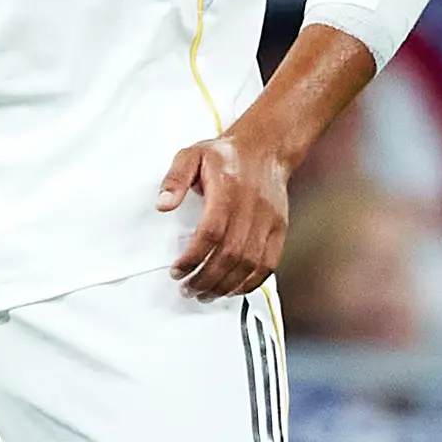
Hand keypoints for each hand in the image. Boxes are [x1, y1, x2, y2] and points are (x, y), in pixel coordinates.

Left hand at [157, 130, 289, 300]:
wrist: (266, 147)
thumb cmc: (225, 155)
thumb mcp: (191, 155)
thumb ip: (174, 179)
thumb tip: (162, 205)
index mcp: (229, 189)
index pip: (211, 232)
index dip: (193, 257)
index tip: (176, 271)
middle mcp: (252, 206)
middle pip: (230, 254)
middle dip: (206, 279)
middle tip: (187, 290)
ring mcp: (269, 220)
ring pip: (250, 263)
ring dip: (225, 285)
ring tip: (204, 294)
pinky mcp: (280, 229)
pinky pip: (269, 263)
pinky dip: (251, 283)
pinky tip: (232, 290)